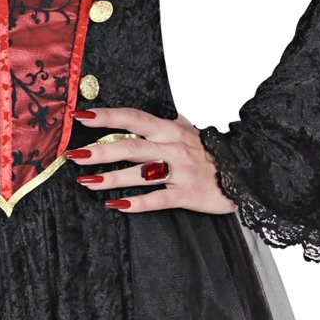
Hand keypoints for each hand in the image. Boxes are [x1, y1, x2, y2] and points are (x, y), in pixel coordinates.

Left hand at [67, 107, 237, 214]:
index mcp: (169, 129)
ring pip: (140, 173)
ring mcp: (180, 171)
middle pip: (130, 146)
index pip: (133, 117)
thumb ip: (162, 122)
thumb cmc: (209, 152)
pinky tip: (115, 205)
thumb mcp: (186, 129)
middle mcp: (173, 147)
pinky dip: (136, 203)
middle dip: (99, 151)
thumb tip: (135, 114)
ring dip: (111, 177)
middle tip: (73, 154)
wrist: (246, 173)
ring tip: (85, 181)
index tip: (80, 116)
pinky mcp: (188, 194)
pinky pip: (159, 199)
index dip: (106, 116)